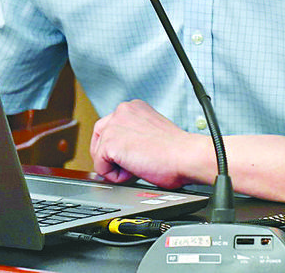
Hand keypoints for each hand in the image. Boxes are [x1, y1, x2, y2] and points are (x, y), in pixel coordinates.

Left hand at [89, 99, 209, 189]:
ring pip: (98, 153)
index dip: (119, 147)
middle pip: (98, 137)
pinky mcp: (110, 143)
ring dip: (115, 166)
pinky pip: (101, 167)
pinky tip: (134, 171)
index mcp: (134, 108)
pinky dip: (115, 176)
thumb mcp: (151, 132)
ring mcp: (114, 125)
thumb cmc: (177, 151)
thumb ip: (133, 135)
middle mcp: (122, 111)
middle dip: (110, 156)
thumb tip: (120, 151)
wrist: (186, 157)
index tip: (133, 156)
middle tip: (131, 165)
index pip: (111, 127)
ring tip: (137, 166)